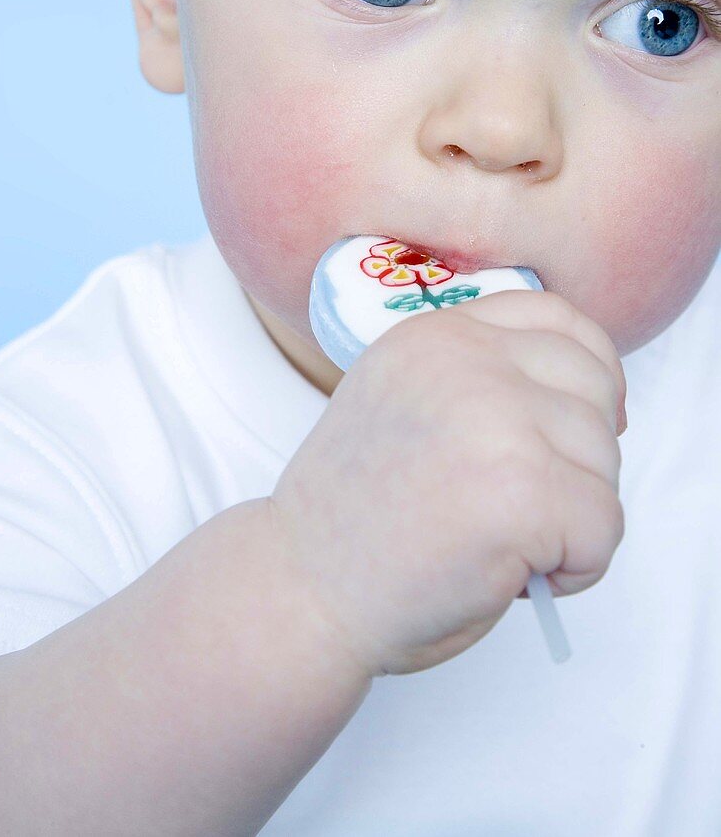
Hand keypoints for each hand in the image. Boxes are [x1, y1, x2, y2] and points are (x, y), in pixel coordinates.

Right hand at [270, 289, 625, 676]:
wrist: (302, 589)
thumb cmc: (357, 516)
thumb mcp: (405, 403)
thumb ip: (477, 378)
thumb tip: (595, 401)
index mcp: (436, 334)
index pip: (558, 318)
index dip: (591, 372)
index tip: (582, 423)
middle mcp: (466, 361)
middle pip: (595, 386)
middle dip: (582, 454)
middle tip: (529, 504)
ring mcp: (495, 420)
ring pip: (605, 460)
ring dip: (575, 516)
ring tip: (509, 544)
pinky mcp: (521, 492)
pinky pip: (603, 527)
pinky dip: (577, 567)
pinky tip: (520, 574)